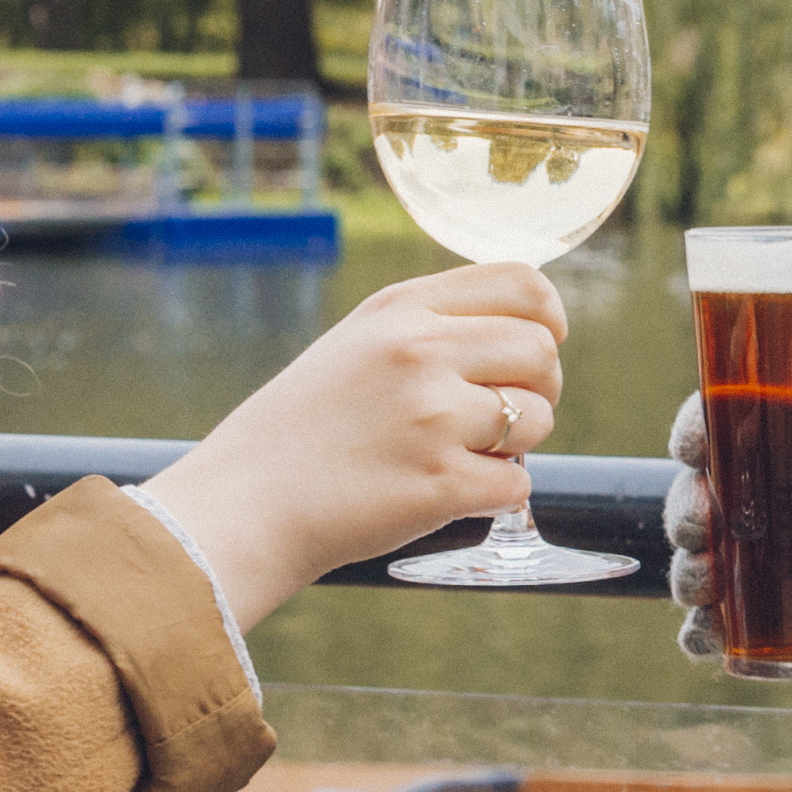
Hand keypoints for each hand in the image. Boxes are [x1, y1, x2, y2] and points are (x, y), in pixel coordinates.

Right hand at [140, 262, 566, 608]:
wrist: (243, 506)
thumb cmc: (301, 430)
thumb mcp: (356, 346)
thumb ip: (430, 327)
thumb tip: (527, 330)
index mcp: (400, 310)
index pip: (523, 285)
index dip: (548, 318)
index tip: (541, 345)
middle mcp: (420, 352)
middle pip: (542, 352)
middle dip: (539, 388)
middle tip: (503, 417)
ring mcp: (432, 418)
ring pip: (537, 419)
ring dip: (516, 445)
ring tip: (462, 455)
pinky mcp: (440, 484)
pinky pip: (516, 485)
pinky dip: (497, 496)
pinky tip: (452, 494)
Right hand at [664, 412, 791, 734]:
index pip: (730, 419)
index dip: (695, 426)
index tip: (693, 442)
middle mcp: (775, 498)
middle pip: (701, 492)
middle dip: (682, 509)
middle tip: (699, 526)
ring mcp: (775, 560)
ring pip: (702, 560)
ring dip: (686, 573)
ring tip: (704, 585)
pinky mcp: (785, 618)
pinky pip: (724, 627)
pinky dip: (703, 635)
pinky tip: (708, 640)